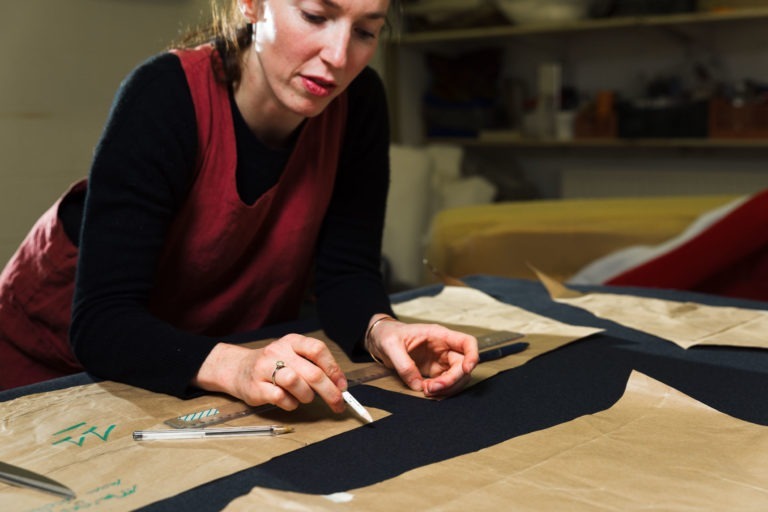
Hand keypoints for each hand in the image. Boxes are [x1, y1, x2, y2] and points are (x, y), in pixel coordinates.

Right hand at [193, 334, 347, 412]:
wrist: (237, 368)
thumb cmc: (272, 364)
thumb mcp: (292, 356)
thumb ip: (313, 366)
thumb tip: (339, 385)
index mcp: (292, 341)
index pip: (318, 350)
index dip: (333, 369)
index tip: (342, 385)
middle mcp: (278, 352)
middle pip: (312, 373)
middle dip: (329, 392)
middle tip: (337, 403)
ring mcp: (265, 368)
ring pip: (296, 383)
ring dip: (307, 396)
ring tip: (305, 397)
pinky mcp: (256, 387)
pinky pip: (281, 398)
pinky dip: (290, 404)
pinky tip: (289, 401)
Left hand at [365, 316, 478, 397]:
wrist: (379, 339)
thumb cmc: (387, 334)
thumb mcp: (391, 345)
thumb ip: (404, 364)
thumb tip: (418, 385)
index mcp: (439, 335)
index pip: (467, 343)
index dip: (472, 356)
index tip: (466, 370)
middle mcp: (444, 348)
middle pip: (463, 366)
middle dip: (452, 380)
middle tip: (431, 389)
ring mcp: (440, 361)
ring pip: (457, 378)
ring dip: (446, 388)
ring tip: (426, 390)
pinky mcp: (434, 372)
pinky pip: (445, 384)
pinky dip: (439, 391)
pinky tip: (424, 390)